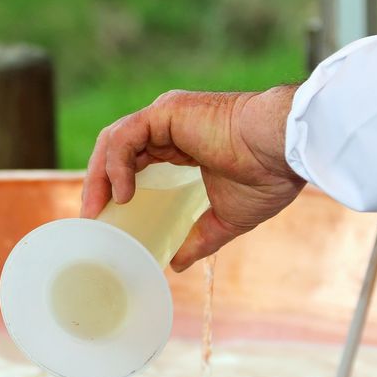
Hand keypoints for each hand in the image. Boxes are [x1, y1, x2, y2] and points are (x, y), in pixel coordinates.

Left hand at [81, 86, 305, 270]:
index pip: (134, 161)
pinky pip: (125, 137)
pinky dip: (116, 164)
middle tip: (92, 219)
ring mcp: (165, 116)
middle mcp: (169, 126)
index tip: (106, 220)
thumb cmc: (267, 176)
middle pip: (116, 151)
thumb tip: (177, 264)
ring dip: (99, 177)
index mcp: (181, 144)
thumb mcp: (227, 217)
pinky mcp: (166, 112)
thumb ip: (200, 237)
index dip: (114, 188)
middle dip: (98, 185)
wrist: (285, 150)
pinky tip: (122, 193)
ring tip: (98, 210)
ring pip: (113, 141)